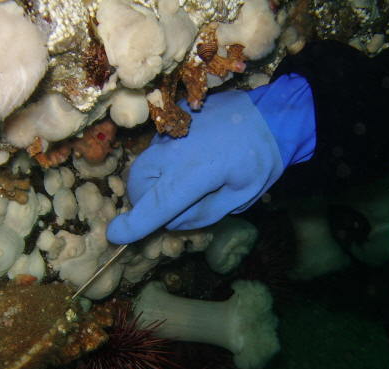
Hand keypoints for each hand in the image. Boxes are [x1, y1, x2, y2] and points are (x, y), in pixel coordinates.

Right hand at [107, 74, 315, 243]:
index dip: (134, 224)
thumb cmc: (260, 161)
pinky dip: (163, 162)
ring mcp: (171, 131)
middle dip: (146, 202)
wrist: (272, 113)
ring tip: (185, 181)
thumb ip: (201, 214)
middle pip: (138, 184)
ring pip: (143, 166)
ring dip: (153, 182)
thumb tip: (170, 220)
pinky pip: (155, 149)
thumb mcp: (239, 199)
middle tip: (173, 207)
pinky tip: (190, 159)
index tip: (116, 235)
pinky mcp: (172, 119)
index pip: (156, 204)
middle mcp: (175, 150)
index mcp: (196, 172)